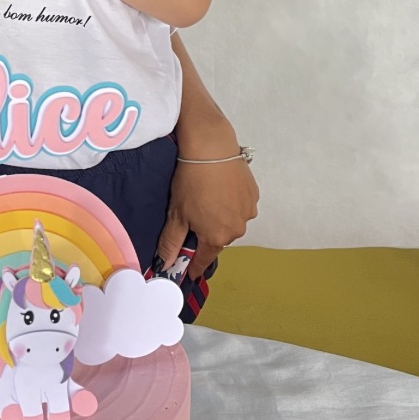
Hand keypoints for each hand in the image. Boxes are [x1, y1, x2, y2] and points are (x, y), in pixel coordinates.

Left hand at [156, 133, 257, 279]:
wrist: (211, 149)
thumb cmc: (191, 181)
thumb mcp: (176, 214)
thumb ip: (171, 242)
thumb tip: (165, 263)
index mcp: (217, 238)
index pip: (204, 259)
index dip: (195, 265)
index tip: (190, 271)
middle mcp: (237, 229)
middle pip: (218, 239)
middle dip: (206, 233)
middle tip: (193, 217)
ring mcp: (248, 212)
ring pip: (231, 222)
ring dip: (220, 217)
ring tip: (207, 198)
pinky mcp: (253, 195)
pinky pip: (240, 206)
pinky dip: (230, 202)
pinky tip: (219, 189)